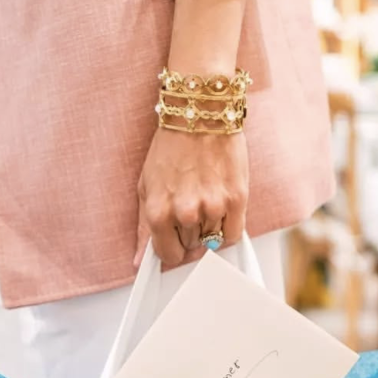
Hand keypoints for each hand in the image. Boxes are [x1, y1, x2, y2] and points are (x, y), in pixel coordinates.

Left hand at [135, 128, 248, 266]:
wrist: (200, 115)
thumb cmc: (172, 147)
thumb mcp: (146, 187)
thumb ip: (144, 229)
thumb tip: (141, 262)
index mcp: (158, 212)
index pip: (168, 255)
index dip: (173, 249)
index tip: (176, 242)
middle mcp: (185, 213)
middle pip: (192, 248)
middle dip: (191, 233)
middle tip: (191, 205)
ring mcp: (212, 208)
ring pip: (213, 241)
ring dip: (210, 227)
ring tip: (205, 197)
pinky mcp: (236, 200)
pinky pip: (234, 234)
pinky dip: (228, 227)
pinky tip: (221, 205)